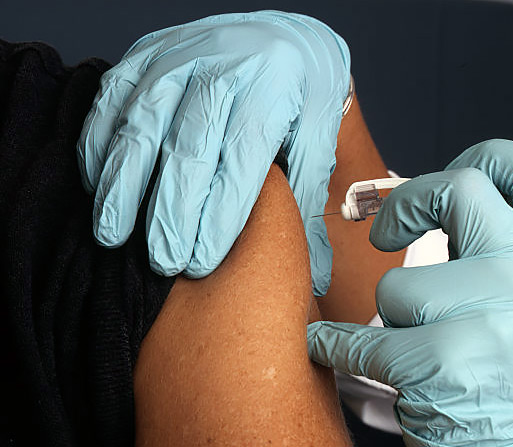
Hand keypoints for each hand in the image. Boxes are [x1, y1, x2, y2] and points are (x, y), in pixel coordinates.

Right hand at [77, 11, 349, 294]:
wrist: (282, 34)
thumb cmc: (302, 93)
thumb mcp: (321, 136)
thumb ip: (309, 198)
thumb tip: (314, 272)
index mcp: (272, 88)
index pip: (240, 158)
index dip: (219, 214)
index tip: (201, 262)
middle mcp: (221, 69)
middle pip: (188, 147)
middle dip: (172, 211)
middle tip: (163, 262)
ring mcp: (178, 57)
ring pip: (141, 125)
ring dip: (123, 184)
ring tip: (114, 235)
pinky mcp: (145, 54)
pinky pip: (112, 99)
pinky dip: (99, 143)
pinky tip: (99, 185)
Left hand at [307, 140, 512, 445]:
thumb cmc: (503, 364)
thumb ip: (487, 242)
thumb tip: (422, 194)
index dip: (493, 155)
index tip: (455, 168)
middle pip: (459, 189)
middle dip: (406, 204)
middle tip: (385, 232)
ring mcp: (491, 317)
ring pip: (399, 283)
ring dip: (392, 315)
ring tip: (418, 343)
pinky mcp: (446, 361)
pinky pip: (363, 337)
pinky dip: (337, 346)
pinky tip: (333, 348)